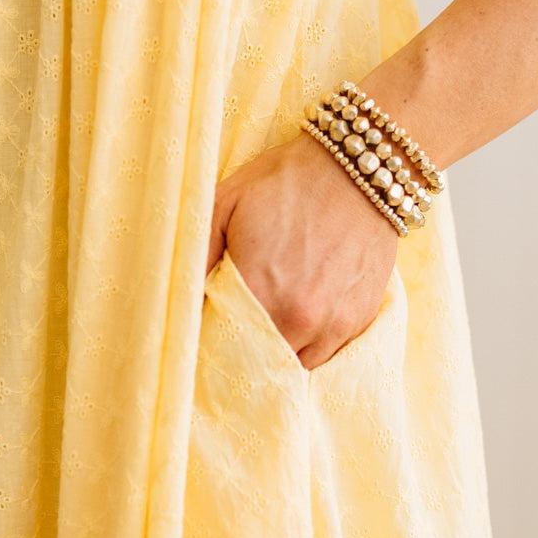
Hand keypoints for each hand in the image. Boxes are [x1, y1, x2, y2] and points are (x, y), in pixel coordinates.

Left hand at [206, 131, 398, 369]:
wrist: (359, 170)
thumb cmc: (284, 182)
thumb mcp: (224, 203)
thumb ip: (196, 255)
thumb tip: (177, 299)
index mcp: (259, 291)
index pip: (220, 345)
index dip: (207, 342)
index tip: (202, 331)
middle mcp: (299, 318)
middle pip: (255, 363)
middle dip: (238, 353)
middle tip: (228, 332)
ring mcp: (333, 323)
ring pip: (290, 366)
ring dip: (273, 355)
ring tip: (261, 328)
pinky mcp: (359, 321)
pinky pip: (323, 357)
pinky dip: (305, 348)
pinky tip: (294, 325)